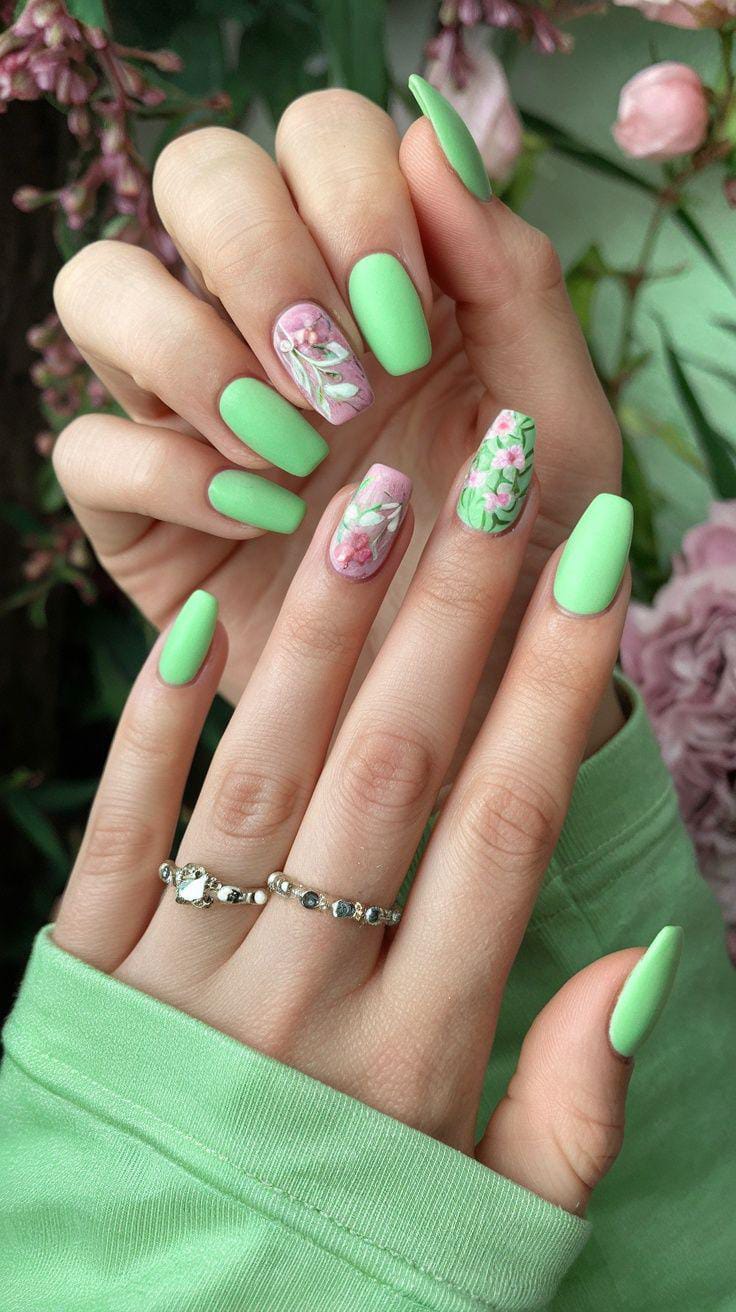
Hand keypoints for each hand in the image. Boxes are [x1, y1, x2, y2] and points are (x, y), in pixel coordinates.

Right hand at [51, 90, 622, 752]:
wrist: (476, 696)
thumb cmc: (517, 557)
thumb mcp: (553, 424)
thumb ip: (512, 278)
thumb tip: (428, 137)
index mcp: (375, 276)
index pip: (319, 138)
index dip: (354, 200)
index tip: (410, 325)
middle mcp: (270, 323)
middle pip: (197, 176)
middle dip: (260, 251)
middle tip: (338, 372)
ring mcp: (192, 408)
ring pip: (98, 285)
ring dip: (191, 346)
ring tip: (293, 447)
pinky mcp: (140, 508)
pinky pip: (87, 446)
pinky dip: (168, 471)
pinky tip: (263, 521)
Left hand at [53, 460, 676, 1215]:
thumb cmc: (342, 1286)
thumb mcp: (488, 1234)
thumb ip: (570, 1110)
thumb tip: (645, 962)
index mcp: (413, 1064)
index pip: (503, 829)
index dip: (555, 683)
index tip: (595, 563)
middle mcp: (296, 1008)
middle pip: (393, 768)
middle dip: (453, 608)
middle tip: (488, 470)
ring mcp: (173, 989)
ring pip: (264, 774)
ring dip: (321, 631)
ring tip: (368, 501)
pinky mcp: (75, 986)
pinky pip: (117, 833)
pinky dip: (153, 727)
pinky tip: (192, 627)